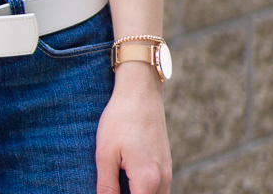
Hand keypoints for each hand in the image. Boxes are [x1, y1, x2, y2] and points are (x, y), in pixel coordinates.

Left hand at [95, 65, 171, 193]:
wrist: (141, 90)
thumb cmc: (121, 118)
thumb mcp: (105, 153)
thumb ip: (106, 187)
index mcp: (147, 181)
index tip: (108, 190)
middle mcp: (163, 181)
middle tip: (113, 184)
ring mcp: (167, 173)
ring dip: (138, 193)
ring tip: (119, 182)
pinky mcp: (166, 165)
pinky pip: (158, 189)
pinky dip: (144, 190)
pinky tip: (128, 179)